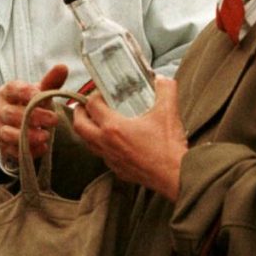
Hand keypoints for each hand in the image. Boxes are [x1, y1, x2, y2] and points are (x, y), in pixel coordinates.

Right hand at [0, 64, 68, 167]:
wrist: (16, 121)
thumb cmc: (28, 103)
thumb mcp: (38, 91)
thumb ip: (51, 81)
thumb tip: (63, 66)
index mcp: (6, 92)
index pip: (13, 89)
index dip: (27, 92)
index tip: (42, 95)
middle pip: (11, 114)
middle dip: (33, 117)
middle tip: (53, 119)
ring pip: (8, 134)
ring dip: (27, 136)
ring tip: (46, 136)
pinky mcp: (3, 145)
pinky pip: (12, 150)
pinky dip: (27, 151)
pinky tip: (42, 148)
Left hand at [71, 75, 186, 200]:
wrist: (177, 176)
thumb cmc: (169, 146)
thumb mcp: (169, 112)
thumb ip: (165, 90)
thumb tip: (161, 79)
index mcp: (113, 127)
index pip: (92, 105)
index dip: (94, 95)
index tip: (102, 93)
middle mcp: (106, 143)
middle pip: (79, 125)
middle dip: (79, 113)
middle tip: (84, 106)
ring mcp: (110, 158)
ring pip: (87, 142)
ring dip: (87, 130)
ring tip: (95, 121)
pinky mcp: (117, 170)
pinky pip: (101, 155)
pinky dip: (100, 146)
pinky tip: (111, 141)